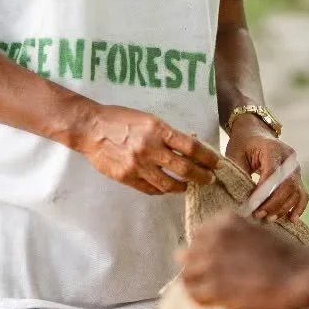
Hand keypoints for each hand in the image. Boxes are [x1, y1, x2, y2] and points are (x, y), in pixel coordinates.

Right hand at [77, 105, 218, 194]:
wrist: (92, 128)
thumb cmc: (121, 119)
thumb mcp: (149, 119)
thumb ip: (168, 134)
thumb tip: (190, 144)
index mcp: (158, 130)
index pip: (191, 147)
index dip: (207, 157)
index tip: (217, 163)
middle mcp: (150, 148)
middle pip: (184, 168)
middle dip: (201, 176)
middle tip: (209, 179)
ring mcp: (138, 165)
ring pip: (168, 184)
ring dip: (183, 187)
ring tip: (189, 186)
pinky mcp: (127, 178)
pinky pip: (150, 189)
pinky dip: (162, 190)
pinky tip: (168, 188)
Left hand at [179, 212, 308, 308]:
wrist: (299, 275)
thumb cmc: (280, 257)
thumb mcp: (251, 234)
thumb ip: (222, 241)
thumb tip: (180, 253)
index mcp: (224, 220)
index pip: (197, 238)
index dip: (207, 254)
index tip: (222, 264)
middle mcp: (214, 237)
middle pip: (189, 257)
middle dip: (200, 269)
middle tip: (222, 282)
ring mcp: (212, 261)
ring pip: (187, 277)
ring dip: (200, 286)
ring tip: (221, 293)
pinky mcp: (215, 287)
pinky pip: (194, 296)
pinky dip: (203, 301)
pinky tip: (220, 302)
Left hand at [226, 115, 308, 220]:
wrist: (254, 132)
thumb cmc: (243, 144)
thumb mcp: (236, 155)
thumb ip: (239, 174)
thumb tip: (242, 200)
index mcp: (272, 148)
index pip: (272, 173)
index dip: (263, 192)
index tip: (252, 206)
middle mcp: (288, 157)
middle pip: (287, 184)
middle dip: (274, 203)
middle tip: (259, 215)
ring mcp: (295, 166)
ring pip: (296, 191)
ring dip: (283, 207)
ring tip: (269, 219)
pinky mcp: (297, 175)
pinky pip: (302, 193)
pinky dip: (298, 207)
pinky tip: (291, 220)